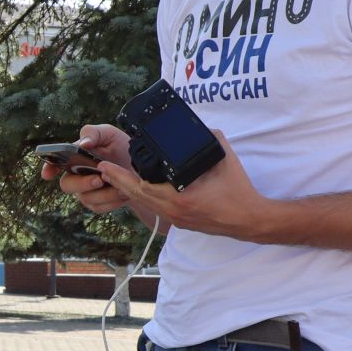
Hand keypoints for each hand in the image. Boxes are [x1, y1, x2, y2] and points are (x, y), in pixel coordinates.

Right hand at [42, 125, 146, 218]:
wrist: (141, 168)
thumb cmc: (122, 148)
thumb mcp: (110, 134)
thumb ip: (94, 133)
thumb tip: (83, 143)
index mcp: (75, 156)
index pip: (55, 162)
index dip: (48, 168)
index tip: (47, 174)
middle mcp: (76, 175)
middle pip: (67, 184)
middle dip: (82, 184)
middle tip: (100, 179)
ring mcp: (85, 191)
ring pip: (85, 198)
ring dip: (105, 194)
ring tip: (121, 186)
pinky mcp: (97, 204)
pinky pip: (98, 207)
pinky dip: (112, 202)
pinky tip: (123, 193)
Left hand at [94, 130, 280, 241]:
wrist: (250, 219)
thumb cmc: (238, 190)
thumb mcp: (223, 158)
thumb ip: (208, 139)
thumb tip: (196, 128)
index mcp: (180, 198)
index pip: (141, 186)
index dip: (121, 176)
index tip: (106, 165)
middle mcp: (173, 211)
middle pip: (137, 196)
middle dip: (117, 181)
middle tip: (101, 169)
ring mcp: (176, 219)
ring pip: (145, 204)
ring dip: (128, 190)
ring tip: (113, 177)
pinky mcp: (181, 222)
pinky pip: (155, 209)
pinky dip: (144, 197)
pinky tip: (138, 189)